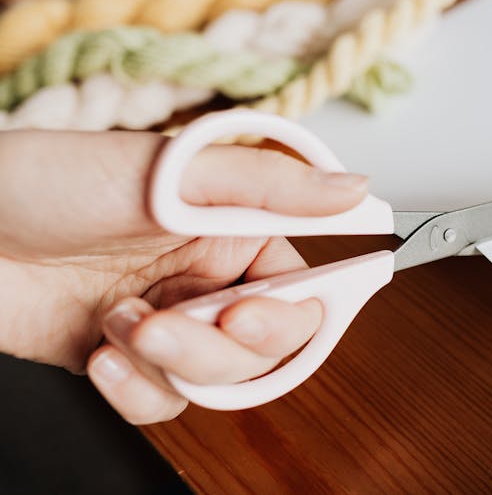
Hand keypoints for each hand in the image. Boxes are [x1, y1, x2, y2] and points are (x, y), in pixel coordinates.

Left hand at [0, 129, 367, 423]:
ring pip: (217, 381)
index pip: (303, 287)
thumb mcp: (172, 173)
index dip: (291, 314)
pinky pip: (164, 402)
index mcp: (236, 230)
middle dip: (213, 346)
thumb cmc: (52, 182)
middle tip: (165, 320)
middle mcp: (210, 278)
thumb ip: (270, 187)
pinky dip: (136, 390)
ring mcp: (170, 322)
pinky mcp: (128, 359)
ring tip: (120, 323)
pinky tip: (101, 352)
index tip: (249, 315)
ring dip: (168, 362)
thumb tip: (355, 190)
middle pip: (263, 347)